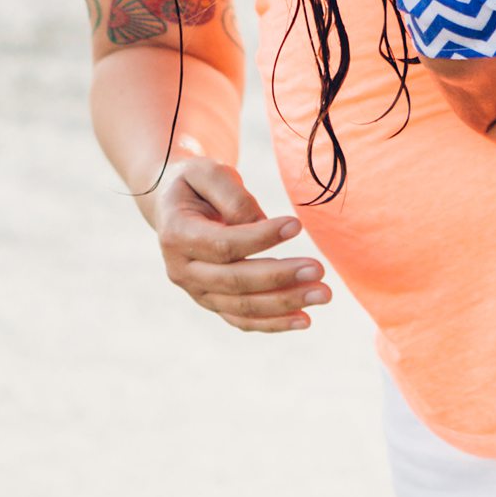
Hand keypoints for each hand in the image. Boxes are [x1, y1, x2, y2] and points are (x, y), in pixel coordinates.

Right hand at [145, 157, 327, 333]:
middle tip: (319, 269)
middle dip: (280, 277)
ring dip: (284, 304)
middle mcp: (181, 269)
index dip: (261, 238)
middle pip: (234, 281)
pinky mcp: (211, 302)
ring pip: (242, 306)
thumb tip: (260, 225)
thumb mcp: (208, 172)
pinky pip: (242, 319)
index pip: (223, 244)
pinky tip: (305, 320)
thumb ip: (233, 196)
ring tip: (322, 294)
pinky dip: (273, 323)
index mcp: (177, 234)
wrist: (173, 206)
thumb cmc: (196, 184)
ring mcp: (196, 291)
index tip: (297, 225)